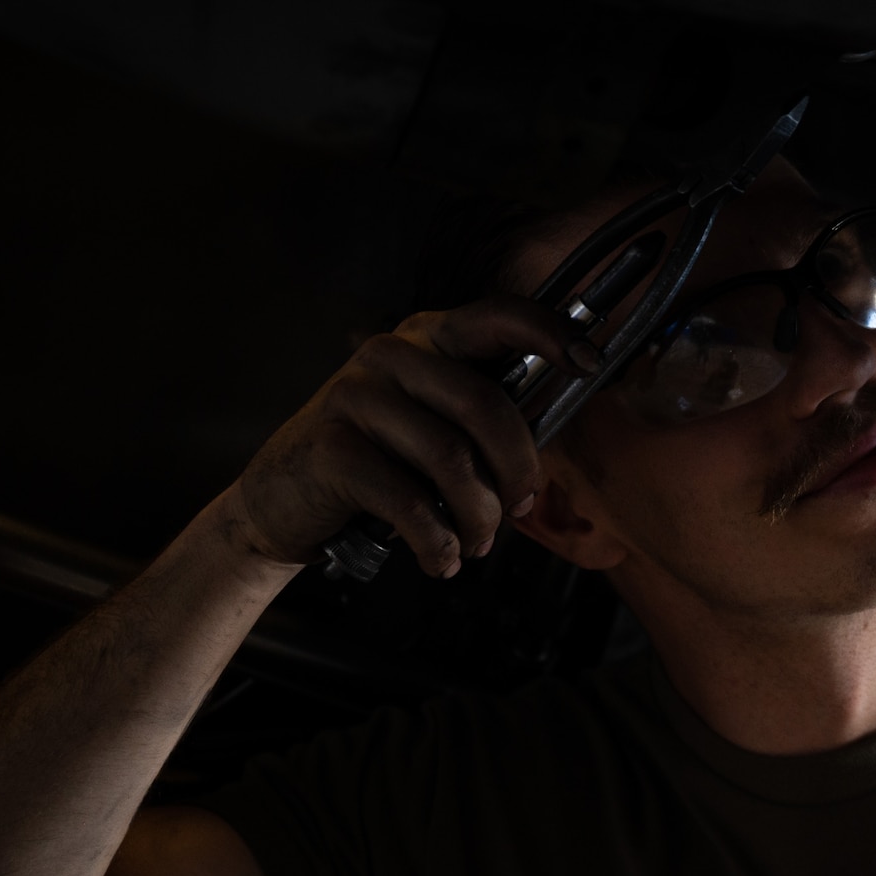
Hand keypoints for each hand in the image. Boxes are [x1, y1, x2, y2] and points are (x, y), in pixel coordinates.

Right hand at [218, 296, 599, 577]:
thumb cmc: (377, 465)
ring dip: (479, 517)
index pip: (496, 316)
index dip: (550, 332)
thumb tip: (547, 449)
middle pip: (485, 405)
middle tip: (517, 509)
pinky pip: (410, 502)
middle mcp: (391, 354)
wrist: (282, 501)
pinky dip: (438, 542)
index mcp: (426, 337)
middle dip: (517, 470)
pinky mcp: (332, 447)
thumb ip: (482, 423)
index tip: (593, 361)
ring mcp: (356, 395)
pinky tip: (441, 559)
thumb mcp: (431, 429)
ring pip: (452, 460)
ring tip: (476, 543)